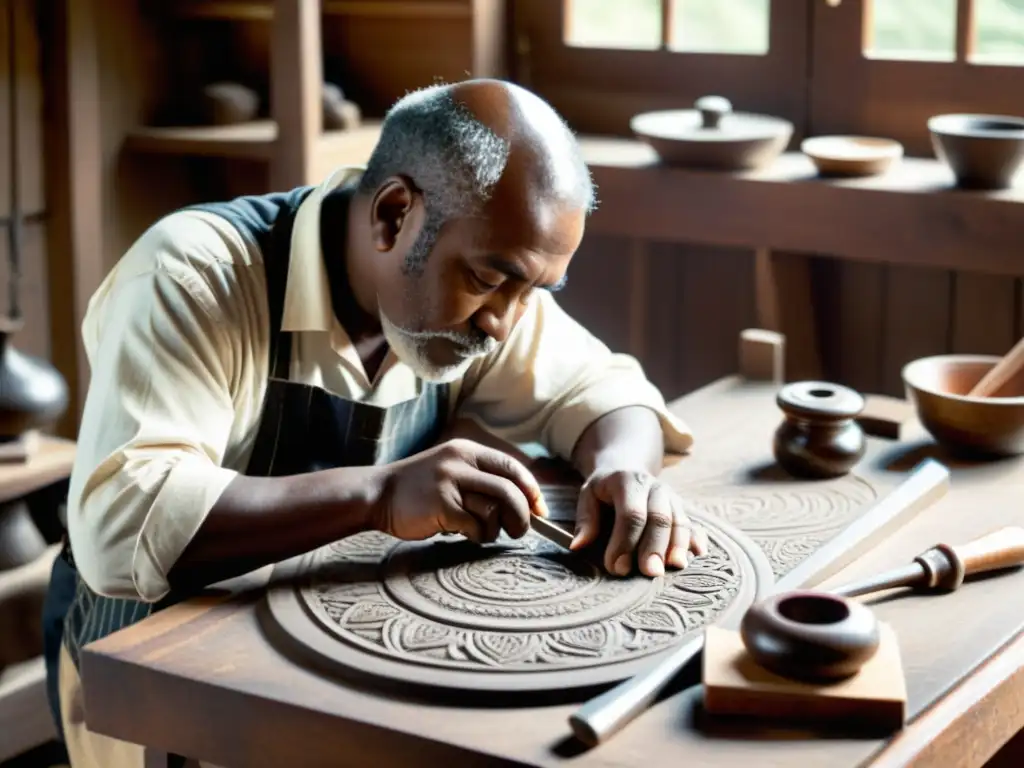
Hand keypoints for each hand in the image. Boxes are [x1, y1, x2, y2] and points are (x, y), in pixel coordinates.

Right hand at [373, 439, 547, 542]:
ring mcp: (450, 483)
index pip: (512, 468)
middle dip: (522, 516)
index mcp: (466, 451)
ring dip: (494, 529)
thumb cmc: (419, 489)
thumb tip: (522, 503)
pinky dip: (476, 536)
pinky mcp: (441, 506)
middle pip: (510, 490)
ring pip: (494, 509)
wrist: (378, 494)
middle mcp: (460, 462)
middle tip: (519, 531)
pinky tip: (462, 534)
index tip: (539, 510)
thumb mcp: (450, 470)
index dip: (531, 491)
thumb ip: (480, 479)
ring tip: (481, 532)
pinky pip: (474, 526)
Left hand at [570, 469, 707, 577]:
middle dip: (655, 546)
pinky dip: (697, 539)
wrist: (627, 469)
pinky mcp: (682, 509)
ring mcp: (672, 498)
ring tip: (675, 567)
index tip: (616, 567)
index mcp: (628, 482)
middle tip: (649, 572)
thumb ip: (585, 521)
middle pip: (660, 517)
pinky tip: (699, 553)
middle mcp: (654, 488)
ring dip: (679, 545)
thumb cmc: (605, 490)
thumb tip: (578, 547)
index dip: (625, 541)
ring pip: (680, 520)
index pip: (631, 513)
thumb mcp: (588, 496)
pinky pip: (694, 524)